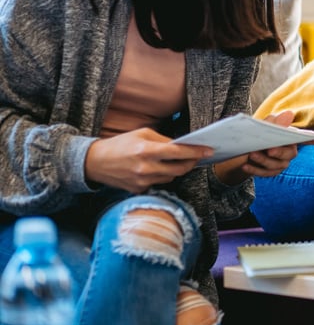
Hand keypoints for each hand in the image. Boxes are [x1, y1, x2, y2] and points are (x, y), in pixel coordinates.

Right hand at [85, 128, 210, 193]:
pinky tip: (158, 169)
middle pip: (180, 168)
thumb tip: (182, 145)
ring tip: (176, 161)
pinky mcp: (139, 190)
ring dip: (177, 169)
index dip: (196, 152)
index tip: (209, 151)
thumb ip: (163, 140)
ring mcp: (142, 181)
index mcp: (146, 150)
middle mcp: (145, 168)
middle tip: (197, 157)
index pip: (178, 152)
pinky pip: (159, 183)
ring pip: (171, 177)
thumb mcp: (141, 134)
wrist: (95, 163)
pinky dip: (163, 175)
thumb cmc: (120, 145)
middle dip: (191, 162)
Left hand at [212, 110, 313, 184]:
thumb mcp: (259, 127)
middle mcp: (289, 149)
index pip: (306, 137)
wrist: (236, 150)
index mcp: (289, 135)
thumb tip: (289, 114)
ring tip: (251, 154)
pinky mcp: (271, 171)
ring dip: (264, 160)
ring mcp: (281, 162)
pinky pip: (267, 173)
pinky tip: (245, 165)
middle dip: (280, 152)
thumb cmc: (252, 135)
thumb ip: (273, 122)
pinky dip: (255, 169)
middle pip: (291, 154)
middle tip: (268, 149)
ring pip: (278, 165)